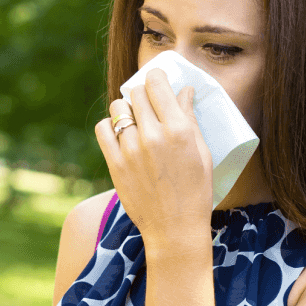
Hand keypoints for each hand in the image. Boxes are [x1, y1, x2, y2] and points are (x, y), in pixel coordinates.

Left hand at [95, 68, 215, 248]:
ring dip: (126, 109)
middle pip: (137, 93)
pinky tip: (120, 134)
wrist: (174, 229)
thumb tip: (184, 91)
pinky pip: (102, 128)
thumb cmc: (196, 191)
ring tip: (135, 122)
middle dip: (144, 94)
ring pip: (118, 107)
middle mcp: (153, 135)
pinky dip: (110, 126)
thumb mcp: (202, 153)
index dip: (156, 76)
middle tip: (150, 105)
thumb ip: (190, 118)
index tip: (157, 80)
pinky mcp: (114, 163)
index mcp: (179, 130)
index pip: (157, 84)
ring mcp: (130, 149)